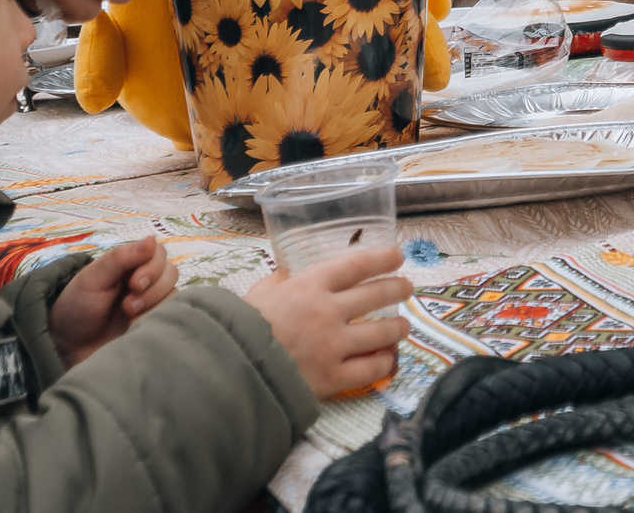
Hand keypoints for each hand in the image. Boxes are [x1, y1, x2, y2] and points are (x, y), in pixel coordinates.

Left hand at [47, 235, 176, 367]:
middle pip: (170, 272)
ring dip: (154, 304)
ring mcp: (150, 302)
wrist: (67, 346)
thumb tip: (152, 239)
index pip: (159, 253)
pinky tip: (136, 326)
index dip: (152, 267)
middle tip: (127, 305)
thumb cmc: (76, 306)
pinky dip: (157, 318)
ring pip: (174, 293)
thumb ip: (120, 258)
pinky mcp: (152, 321)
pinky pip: (171, 314)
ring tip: (129, 317)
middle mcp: (144, 279)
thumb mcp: (92, 278)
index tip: (133, 283)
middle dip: (152, 289)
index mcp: (129, 263)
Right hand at [243, 245, 414, 398]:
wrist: (227, 373)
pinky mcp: (333, 378)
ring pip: (383, 332)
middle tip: (407, 287)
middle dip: (398, 288)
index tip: (398, 256)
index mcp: (309, 286)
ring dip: (398, 327)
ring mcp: (333, 346)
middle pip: (377, 295)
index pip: (356, 265)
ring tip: (403, 326)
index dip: (382, 259)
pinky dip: (384, 362)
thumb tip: (290, 271)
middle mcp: (328, 312)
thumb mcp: (258, 295)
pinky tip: (388, 359)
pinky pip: (371, 368)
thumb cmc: (237, 330)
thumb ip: (279, 281)